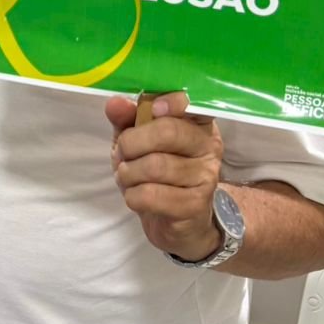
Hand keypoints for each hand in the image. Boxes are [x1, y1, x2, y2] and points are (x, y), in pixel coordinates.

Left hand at [106, 92, 223, 261]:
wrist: (176, 222)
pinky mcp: (195, 205)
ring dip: (128, 172)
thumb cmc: (156, 174)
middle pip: (168, 132)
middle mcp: (208, 147)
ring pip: (156, 166)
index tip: (152, 109)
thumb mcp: (137, 142)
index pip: (192, 104)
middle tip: (122, 154)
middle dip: (132, 142)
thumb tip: (115, 102)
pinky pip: (152, 195)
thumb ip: (126, 120)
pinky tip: (136, 196)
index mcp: (197, 124)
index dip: (171, 102)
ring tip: (127, 177)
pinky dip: (133, 196)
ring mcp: (205, 177)